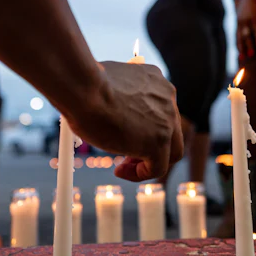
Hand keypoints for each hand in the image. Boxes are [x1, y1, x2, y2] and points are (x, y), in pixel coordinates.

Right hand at [69, 62, 182, 182]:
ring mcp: (166, 121)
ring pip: (169, 152)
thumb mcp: (111, 84)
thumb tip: (111, 108)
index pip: (161, 111)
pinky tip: (119, 171)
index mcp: (157, 82)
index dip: (145, 126)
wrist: (84, 88)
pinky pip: (158, 168)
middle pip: (171, 131)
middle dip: (151, 145)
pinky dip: (140, 174)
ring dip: (146, 162)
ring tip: (122, 167)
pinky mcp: (158, 142)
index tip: (125, 131)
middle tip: (128, 153)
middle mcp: (168, 99)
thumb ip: (120, 96)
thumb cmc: (86, 84)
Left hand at [236, 0, 255, 57]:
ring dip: (249, 45)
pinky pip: (255, 29)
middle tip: (243, 58)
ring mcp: (246, 20)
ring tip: (251, 54)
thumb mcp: (241, 8)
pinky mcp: (254, 17)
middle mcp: (240, 21)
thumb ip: (241, 14)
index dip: (237, 44)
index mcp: (238, 20)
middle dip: (242, 48)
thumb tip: (239, 15)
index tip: (239, 53)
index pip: (236, 35)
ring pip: (247, 35)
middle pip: (240, 37)